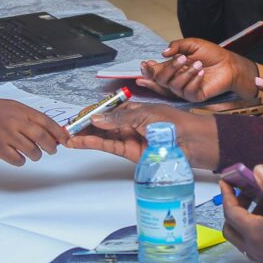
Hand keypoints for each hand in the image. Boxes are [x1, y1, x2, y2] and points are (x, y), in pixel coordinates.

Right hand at [0, 94, 67, 164]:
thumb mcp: (14, 107)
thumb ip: (31, 118)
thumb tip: (50, 131)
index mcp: (22, 111)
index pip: (47, 122)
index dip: (59, 133)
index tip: (65, 140)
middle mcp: (16, 123)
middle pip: (42, 138)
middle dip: (51, 147)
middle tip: (52, 150)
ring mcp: (7, 136)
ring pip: (32, 151)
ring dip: (37, 155)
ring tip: (35, 154)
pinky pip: (17, 160)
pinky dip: (22, 160)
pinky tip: (19, 156)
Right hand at [65, 102, 217, 166]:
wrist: (195, 143)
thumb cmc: (175, 123)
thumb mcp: (145, 115)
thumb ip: (119, 118)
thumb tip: (97, 118)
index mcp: (135, 109)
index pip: (108, 110)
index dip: (93, 113)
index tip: (78, 116)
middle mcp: (131, 124)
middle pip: (103, 125)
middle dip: (85, 126)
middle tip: (67, 129)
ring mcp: (130, 139)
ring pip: (103, 137)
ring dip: (86, 136)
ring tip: (68, 137)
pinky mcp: (132, 153)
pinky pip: (110, 147)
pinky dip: (95, 144)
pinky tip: (81, 141)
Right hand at [135, 38, 257, 101]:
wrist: (229, 64)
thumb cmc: (212, 54)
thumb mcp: (192, 44)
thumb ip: (177, 46)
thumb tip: (163, 53)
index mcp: (173, 67)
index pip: (155, 72)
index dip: (147, 70)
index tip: (146, 64)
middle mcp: (176, 79)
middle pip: (161, 79)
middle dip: (170, 68)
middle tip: (182, 58)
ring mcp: (184, 89)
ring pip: (174, 85)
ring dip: (186, 72)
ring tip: (199, 64)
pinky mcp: (194, 96)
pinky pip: (187, 91)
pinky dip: (194, 80)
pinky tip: (202, 73)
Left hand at [219, 165, 262, 262]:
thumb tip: (257, 170)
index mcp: (254, 234)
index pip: (230, 212)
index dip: (227, 194)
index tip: (226, 181)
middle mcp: (255, 249)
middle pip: (231, 228)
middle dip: (234, 209)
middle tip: (245, 193)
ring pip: (243, 237)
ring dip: (246, 219)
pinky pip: (255, 244)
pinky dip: (256, 230)